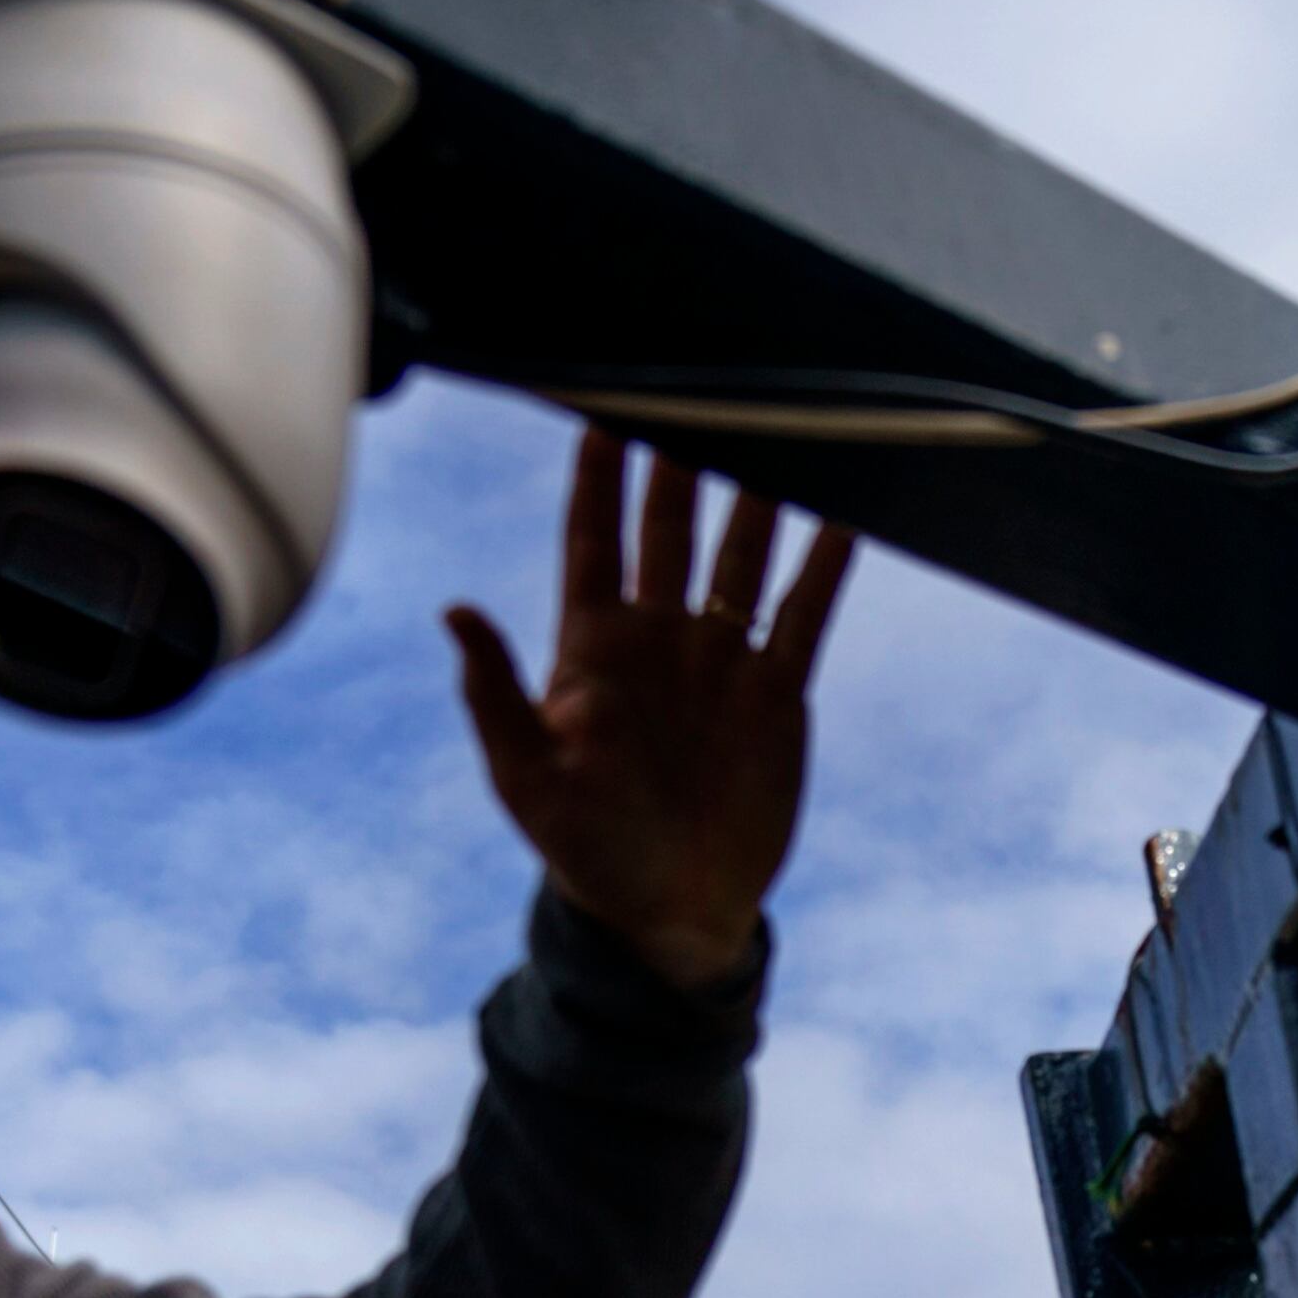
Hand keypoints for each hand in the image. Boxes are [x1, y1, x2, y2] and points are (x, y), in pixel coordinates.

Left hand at [453, 430, 854, 991]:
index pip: (593, 537)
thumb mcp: (527, 777)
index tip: (599, 404)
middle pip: (671, 525)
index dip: (597, 474)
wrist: (669, 911)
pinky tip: (844, 511)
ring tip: (777, 426)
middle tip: (694, 386)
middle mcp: (659, 635)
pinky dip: (824, 562)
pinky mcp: (777, 690)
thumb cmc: (583, 848)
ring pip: (741, 552)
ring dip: (756, 494)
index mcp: (593, 646)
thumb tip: (454, 611)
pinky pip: (802, 610)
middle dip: (681, 458)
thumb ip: (495, 695)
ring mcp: (720, 658)